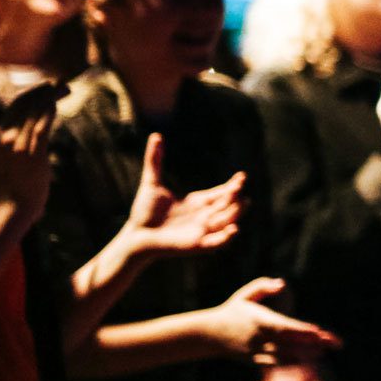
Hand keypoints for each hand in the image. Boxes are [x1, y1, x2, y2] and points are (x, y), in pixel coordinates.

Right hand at [0, 82, 58, 220]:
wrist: (12, 205)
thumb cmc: (8, 184)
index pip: (15, 105)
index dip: (32, 93)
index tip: (46, 86)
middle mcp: (5, 136)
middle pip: (25, 103)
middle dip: (43, 90)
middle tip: (59, 83)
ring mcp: (18, 143)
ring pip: (34, 111)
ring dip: (51, 96)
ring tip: (64, 88)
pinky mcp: (32, 151)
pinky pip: (42, 125)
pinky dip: (49, 111)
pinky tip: (57, 103)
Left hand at [125, 134, 246, 257]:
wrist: (135, 234)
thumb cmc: (143, 211)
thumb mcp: (152, 182)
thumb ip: (155, 160)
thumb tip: (155, 136)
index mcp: (197, 203)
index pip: (221, 194)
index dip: (233, 186)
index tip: (242, 176)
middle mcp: (203, 216)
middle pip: (227, 205)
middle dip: (235, 196)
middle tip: (240, 186)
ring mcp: (202, 231)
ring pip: (226, 222)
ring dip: (236, 213)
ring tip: (245, 202)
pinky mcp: (196, 245)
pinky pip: (216, 243)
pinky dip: (226, 237)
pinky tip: (234, 229)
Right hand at [204, 279, 340, 364]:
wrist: (210, 335)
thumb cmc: (232, 311)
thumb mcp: (245, 295)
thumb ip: (263, 286)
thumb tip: (281, 283)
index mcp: (260, 322)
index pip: (284, 327)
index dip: (302, 330)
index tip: (319, 331)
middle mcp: (260, 339)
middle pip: (289, 344)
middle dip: (311, 345)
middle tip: (333, 344)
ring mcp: (258, 353)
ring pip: (284, 359)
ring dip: (305, 358)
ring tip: (323, 355)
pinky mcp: (256, 363)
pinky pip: (276, 368)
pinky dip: (291, 369)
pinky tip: (306, 370)